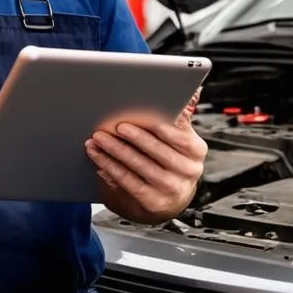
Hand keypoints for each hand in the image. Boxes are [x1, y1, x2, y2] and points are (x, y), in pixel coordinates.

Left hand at [85, 90, 205, 223]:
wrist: (169, 197)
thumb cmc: (171, 157)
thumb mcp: (180, 137)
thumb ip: (180, 115)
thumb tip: (193, 90)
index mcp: (195, 150)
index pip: (178, 136)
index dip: (156, 127)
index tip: (137, 116)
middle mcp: (188, 171)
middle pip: (157, 151)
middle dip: (132, 138)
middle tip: (112, 127)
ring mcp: (171, 188)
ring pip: (139, 166)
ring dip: (115, 152)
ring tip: (97, 140)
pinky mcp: (153, 201)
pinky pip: (129, 182)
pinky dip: (111, 169)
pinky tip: (99, 159)